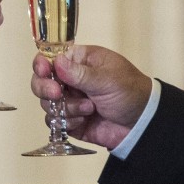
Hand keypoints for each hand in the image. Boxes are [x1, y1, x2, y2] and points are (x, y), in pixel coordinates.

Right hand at [30, 45, 152, 149]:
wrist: (142, 125)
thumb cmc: (130, 92)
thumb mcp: (108, 79)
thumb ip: (80, 73)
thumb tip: (57, 62)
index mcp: (80, 61)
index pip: (51, 58)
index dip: (42, 64)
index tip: (44, 71)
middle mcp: (70, 80)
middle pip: (41, 81)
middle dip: (46, 88)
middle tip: (57, 93)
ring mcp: (70, 101)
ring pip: (47, 104)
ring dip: (66, 108)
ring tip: (89, 108)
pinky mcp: (71, 120)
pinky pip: (55, 122)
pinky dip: (67, 122)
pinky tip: (84, 121)